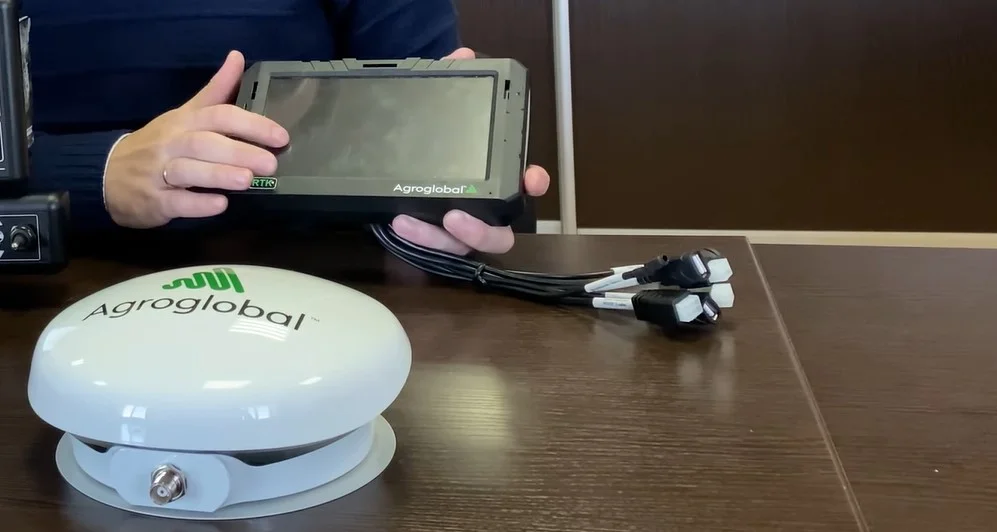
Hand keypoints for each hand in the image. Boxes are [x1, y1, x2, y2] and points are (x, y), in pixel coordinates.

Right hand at [103, 50, 288, 227]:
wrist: (106, 175)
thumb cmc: (157, 144)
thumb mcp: (184, 114)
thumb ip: (215, 91)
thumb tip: (238, 57)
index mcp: (183, 122)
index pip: (218, 115)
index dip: (250, 124)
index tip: (280, 136)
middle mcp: (171, 144)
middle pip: (204, 143)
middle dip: (239, 151)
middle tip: (271, 164)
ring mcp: (159, 173)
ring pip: (189, 170)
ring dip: (220, 174)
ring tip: (248, 180)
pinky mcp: (154, 201)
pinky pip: (176, 202)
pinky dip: (199, 204)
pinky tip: (221, 204)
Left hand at [390, 47, 550, 254]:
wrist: (401, 160)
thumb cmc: (434, 138)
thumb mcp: (437, 108)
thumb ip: (451, 83)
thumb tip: (463, 55)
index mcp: (495, 179)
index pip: (525, 187)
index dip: (533, 185)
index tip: (531, 179)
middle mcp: (483, 211)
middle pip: (499, 235)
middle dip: (481, 231)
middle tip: (456, 217)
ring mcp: (459, 232)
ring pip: (460, 248)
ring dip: (438, 237)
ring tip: (410, 220)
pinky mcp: (434, 241)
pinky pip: (430, 248)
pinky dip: (416, 236)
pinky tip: (398, 220)